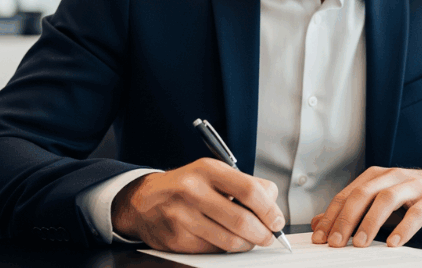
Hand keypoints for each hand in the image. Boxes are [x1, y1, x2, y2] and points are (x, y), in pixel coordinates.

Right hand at [111, 158, 284, 253]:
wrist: (144, 201)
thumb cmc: (187, 186)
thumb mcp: (213, 173)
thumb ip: (245, 184)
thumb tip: (273, 205)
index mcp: (207, 170)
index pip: (250, 190)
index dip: (270, 210)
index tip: (277, 220)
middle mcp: (193, 191)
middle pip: (242, 220)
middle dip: (263, 234)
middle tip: (269, 236)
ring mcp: (182, 217)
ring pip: (230, 241)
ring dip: (248, 244)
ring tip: (250, 240)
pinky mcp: (176, 240)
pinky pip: (213, 251)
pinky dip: (226, 249)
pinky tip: (225, 240)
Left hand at [309, 166, 421, 248]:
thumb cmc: (411, 196)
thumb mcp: (379, 200)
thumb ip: (351, 210)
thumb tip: (319, 223)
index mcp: (376, 177)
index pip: (347, 195)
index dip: (331, 216)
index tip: (320, 236)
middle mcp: (392, 177)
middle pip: (363, 194)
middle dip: (346, 219)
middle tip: (336, 242)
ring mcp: (412, 186)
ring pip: (387, 199)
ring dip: (371, 222)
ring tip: (360, 243)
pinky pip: (416, 213)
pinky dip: (403, 228)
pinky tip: (393, 242)